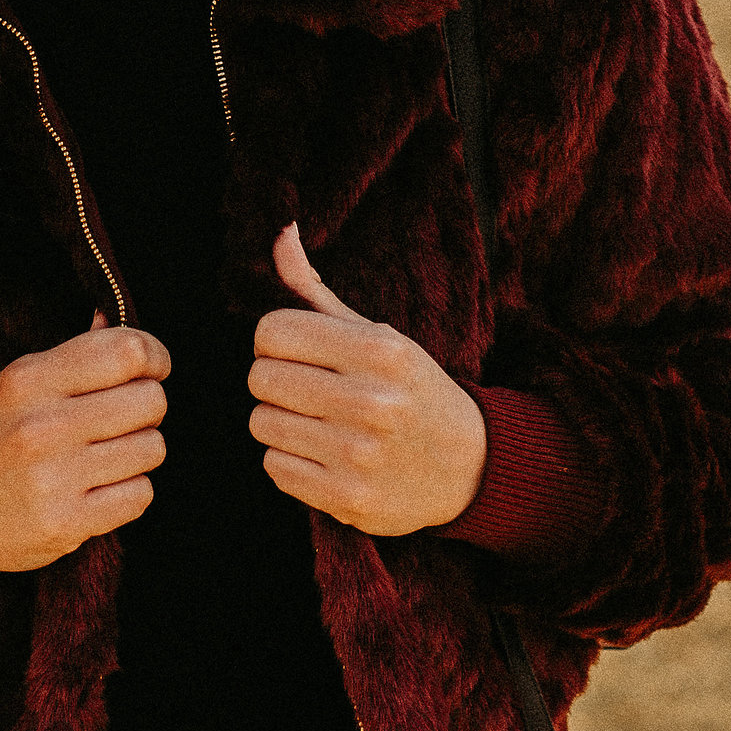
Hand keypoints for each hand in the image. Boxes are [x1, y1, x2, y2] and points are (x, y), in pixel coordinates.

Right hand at [0, 316, 170, 573]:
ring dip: (139, 451)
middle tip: (122, 418)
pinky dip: (130, 491)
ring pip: (152, 448)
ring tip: (106, 455)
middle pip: (150, 400)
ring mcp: (54, 478)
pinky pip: (141, 495)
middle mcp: (42, 426)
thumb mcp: (16, 384)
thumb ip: (72, 353)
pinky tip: (101, 488)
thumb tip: (114, 319)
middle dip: (146, 407)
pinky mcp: (67, 523)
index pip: (127, 352)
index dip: (155, 356)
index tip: (152, 368)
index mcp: (29, 379)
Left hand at [249, 225, 488, 536]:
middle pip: (261, 377)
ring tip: (314, 424)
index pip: (272, 330)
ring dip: (279, 423)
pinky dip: (288, 461)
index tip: (295, 352)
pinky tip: (322, 456)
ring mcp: (360, 454)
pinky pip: (274, 468)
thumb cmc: (410, 389)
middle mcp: (371, 400)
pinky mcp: (349, 499)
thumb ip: (317, 289)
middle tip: (304, 390)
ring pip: (261, 423)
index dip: (273, 341)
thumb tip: (281, 231)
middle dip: (274, 382)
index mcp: (379, 349)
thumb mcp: (376, 334)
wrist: (469, 467)